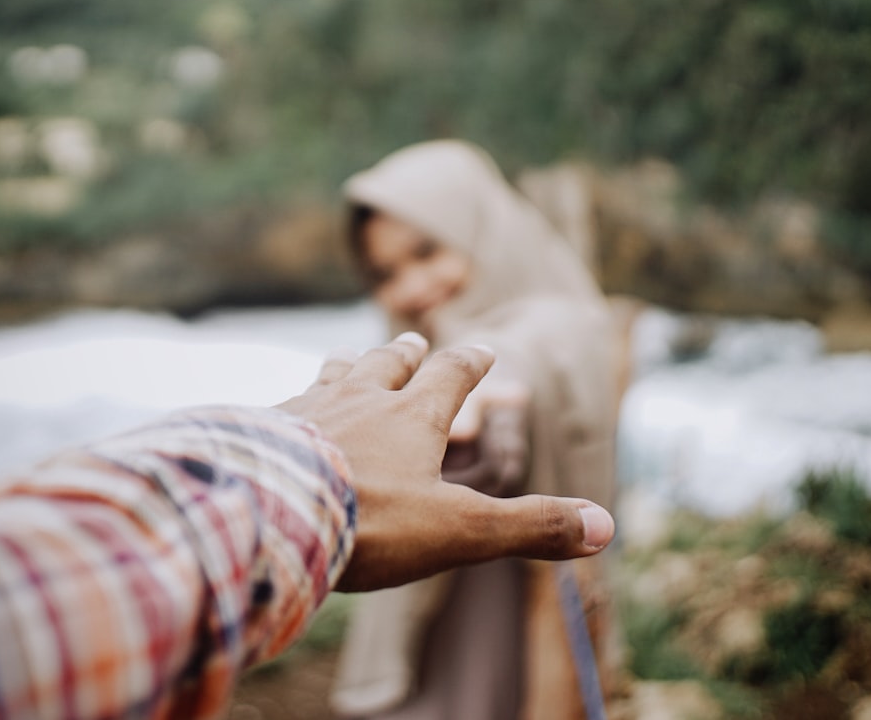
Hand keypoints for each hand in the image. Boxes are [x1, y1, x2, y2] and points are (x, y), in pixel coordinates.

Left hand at [277, 332, 613, 591]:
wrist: (267, 512)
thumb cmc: (369, 522)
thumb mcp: (460, 531)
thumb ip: (529, 526)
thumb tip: (605, 526)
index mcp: (412, 418)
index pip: (451, 376)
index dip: (470, 363)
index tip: (483, 349)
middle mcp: (361, 400)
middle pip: (389, 364)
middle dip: (408, 354)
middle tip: (415, 340)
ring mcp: (309, 411)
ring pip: (336, 374)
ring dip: (351, 363)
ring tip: (351, 356)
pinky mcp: (265, 430)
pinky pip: (285, 404)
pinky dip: (296, 401)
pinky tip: (282, 411)